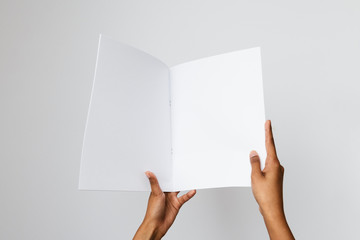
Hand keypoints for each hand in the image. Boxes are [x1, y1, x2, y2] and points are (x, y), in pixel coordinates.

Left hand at [133, 171, 195, 239]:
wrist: (157, 225)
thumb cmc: (153, 211)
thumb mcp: (155, 193)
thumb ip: (154, 182)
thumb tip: (148, 172)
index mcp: (159, 189)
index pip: (164, 179)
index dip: (168, 173)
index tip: (172, 165)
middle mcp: (165, 193)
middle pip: (173, 183)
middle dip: (177, 178)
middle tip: (184, 170)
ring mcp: (171, 198)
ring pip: (179, 189)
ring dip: (184, 185)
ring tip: (190, 178)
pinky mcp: (177, 204)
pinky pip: (184, 197)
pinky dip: (189, 194)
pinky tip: (193, 191)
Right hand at [250, 120, 294, 239]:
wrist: (272, 210)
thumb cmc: (265, 195)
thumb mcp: (255, 176)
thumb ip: (254, 162)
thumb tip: (254, 153)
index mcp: (274, 164)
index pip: (270, 144)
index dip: (268, 132)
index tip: (268, 123)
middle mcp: (278, 167)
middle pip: (269, 150)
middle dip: (263, 141)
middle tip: (259, 131)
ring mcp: (277, 173)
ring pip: (267, 159)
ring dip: (261, 155)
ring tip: (253, 149)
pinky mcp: (274, 178)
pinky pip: (267, 166)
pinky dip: (261, 164)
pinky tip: (254, 165)